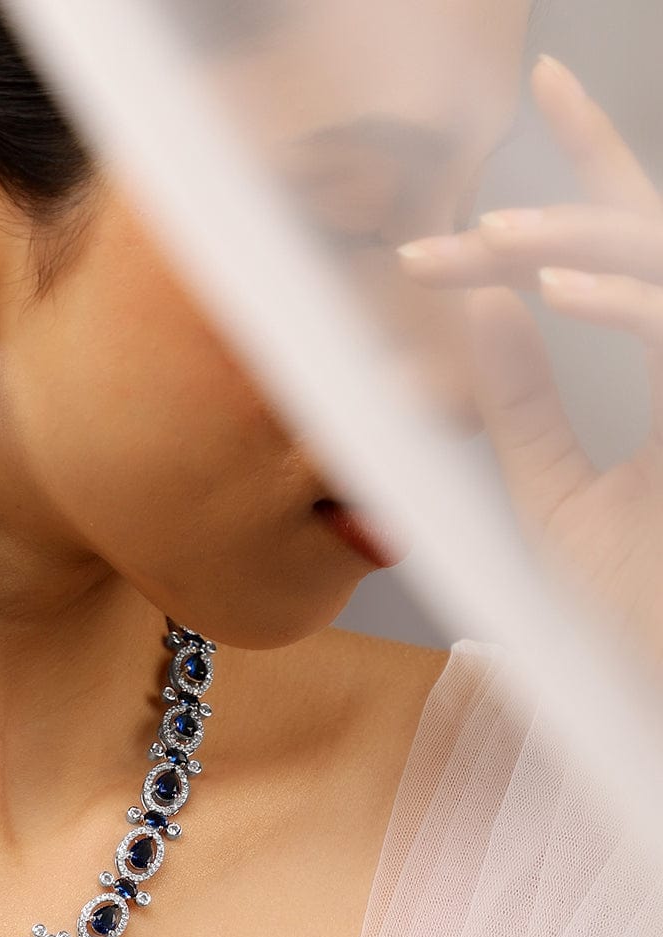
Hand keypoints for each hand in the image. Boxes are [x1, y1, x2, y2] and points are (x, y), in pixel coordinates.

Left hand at [396, 53, 662, 675]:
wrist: (649, 695)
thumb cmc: (623, 612)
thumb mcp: (554, 494)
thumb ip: (524, 401)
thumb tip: (483, 309)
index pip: (633, 241)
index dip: (593, 160)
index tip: (537, 89)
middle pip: (646, 233)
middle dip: (554, 210)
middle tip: (445, 234)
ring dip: (581, 238)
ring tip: (491, 242)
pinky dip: (627, 300)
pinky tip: (552, 287)